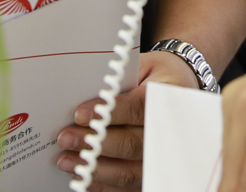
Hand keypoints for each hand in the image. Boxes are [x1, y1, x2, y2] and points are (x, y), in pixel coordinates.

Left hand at [53, 49, 195, 186]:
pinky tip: (83, 178)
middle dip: (95, 144)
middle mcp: (171, 132)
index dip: (111, 113)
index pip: (140, 108)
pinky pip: (127, 187)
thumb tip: (86, 98)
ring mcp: (163, 158)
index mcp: (169, 98)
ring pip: (128, 171)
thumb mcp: (143, 66)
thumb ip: (120, 82)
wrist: (180, 88)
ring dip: (94, 168)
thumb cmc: (156, 76)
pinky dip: (103, 185)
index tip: (80, 114)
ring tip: (66, 160)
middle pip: (132, 144)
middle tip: (66, 138)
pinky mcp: (152, 174)